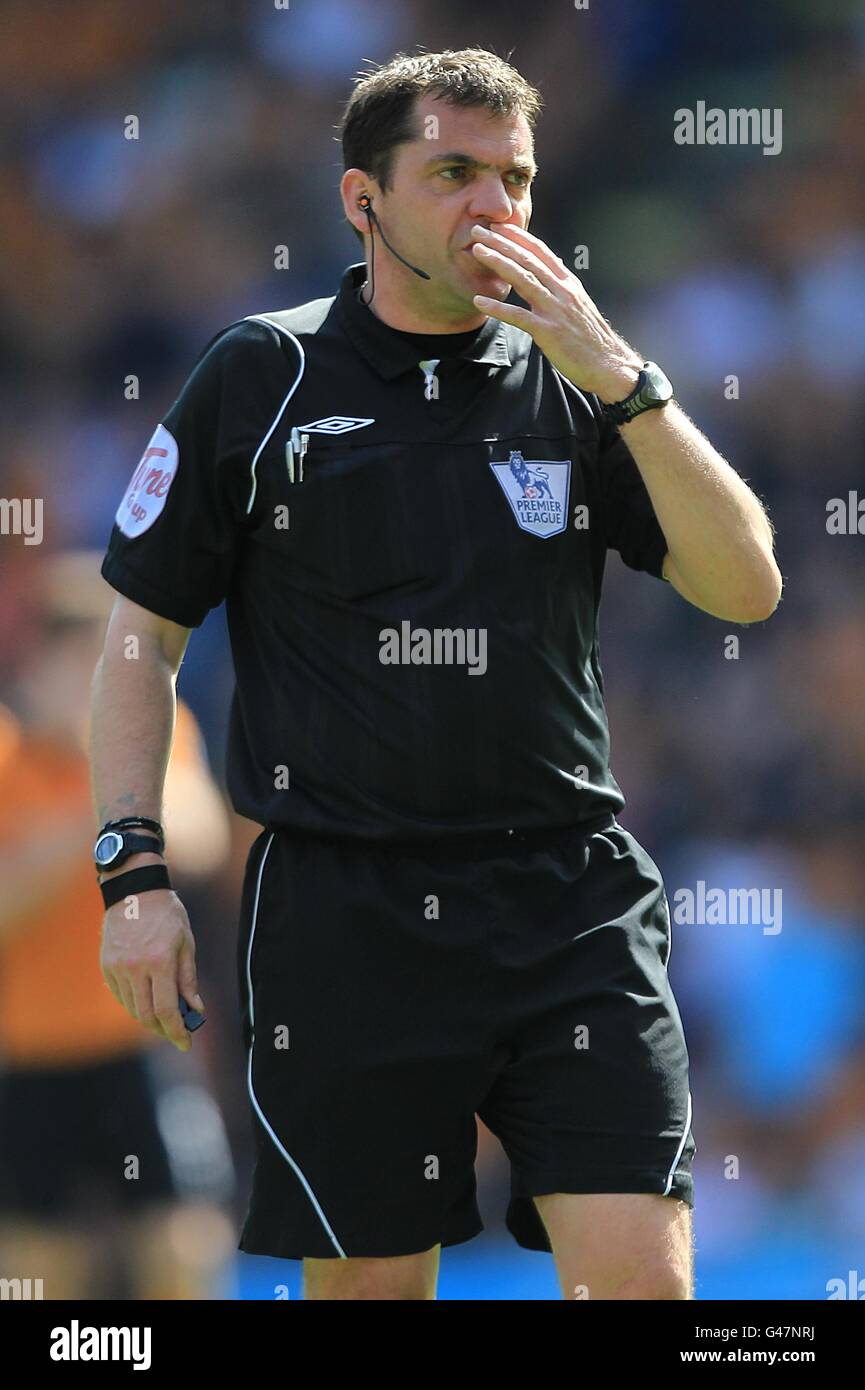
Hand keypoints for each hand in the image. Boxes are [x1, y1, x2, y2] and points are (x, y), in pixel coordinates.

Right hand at [100, 890, 202, 1051]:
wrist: (134, 891)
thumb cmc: (167, 915)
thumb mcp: (186, 943)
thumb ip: (188, 979)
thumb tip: (195, 1010)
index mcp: (159, 961)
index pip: (166, 1009)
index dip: (177, 1031)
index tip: (185, 1043)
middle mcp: (135, 967)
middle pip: (146, 1015)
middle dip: (163, 1030)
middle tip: (176, 1034)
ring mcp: (117, 968)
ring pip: (132, 1008)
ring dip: (149, 1019)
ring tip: (164, 1019)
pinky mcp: (106, 966)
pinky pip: (121, 996)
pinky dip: (134, 1004)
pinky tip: (147, 1002)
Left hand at [470, 223, 642, 401]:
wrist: (608, 364)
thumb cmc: (591, 338)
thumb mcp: (579, 303)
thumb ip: (563, 285)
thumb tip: (554, 266)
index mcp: (568, 283)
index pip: (541, 252)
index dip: (518, 236)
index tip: (499, 226)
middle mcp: (562, 291)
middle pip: (528, 260)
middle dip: (502, 242)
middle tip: (478, 231)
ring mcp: (555, 310)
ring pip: (523, 279)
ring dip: (498, 263)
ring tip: (477, 252)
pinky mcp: (548, 332)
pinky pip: (518, 316)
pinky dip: (498, 307)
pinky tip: (479, 301)